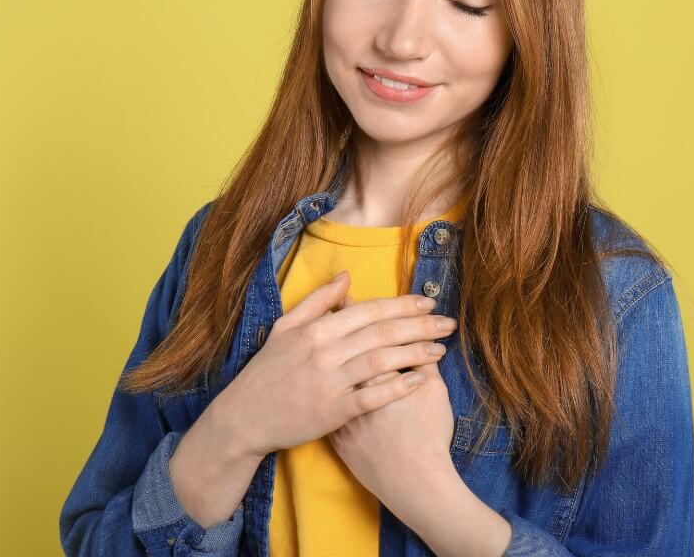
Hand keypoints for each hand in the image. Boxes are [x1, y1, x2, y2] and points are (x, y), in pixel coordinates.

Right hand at [218, 270, 457, 457]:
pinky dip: (397, 387)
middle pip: (382, 333)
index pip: (368, 310)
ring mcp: (329, 382)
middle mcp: (325, 351)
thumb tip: (347, 277)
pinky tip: (419, 381)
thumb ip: (318, 301)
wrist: (245, 416)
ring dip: (415, 353)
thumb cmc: (266, 371)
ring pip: (382, 361)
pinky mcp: (333, 412)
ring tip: (440, 349)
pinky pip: (372, 396)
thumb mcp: (286, 328)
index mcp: (316, 329)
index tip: (429, 301)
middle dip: (419, 325)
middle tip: (448, 322)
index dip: (402, 305)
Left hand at [326, 294, 458, 509]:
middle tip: (339, 302)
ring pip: (325, 372)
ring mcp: (338, 407)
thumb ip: (422, 359)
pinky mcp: (334, 429)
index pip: (359, 329)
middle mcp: (349, 383)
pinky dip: (325, 385)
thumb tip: (420, 335)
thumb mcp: (432, 391)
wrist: (411, 481)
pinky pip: (323, 400)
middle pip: (336, 345)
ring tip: (329, 334)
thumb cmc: (428, 434)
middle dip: (338, 323)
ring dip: (328, 352)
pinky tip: (327, 374)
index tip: (351, 294)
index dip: (356, 310)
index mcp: (375, 368)